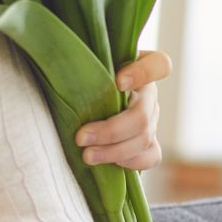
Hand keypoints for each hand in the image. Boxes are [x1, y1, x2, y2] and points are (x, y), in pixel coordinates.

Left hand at [75, 50, 169, 172]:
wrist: (77, 100)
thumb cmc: (78, 76)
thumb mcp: (82, 64)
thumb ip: (81, 61)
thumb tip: (61, 58)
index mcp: (137, 68)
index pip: (159, 65)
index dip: (143, 74)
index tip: (118, 82)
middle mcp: (148, 94)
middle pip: (143, 115)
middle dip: (111, 131)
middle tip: (80, 138)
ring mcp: (151, 119)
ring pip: (144, 138)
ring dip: (114, 151)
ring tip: (87, 155)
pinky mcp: (147, 142)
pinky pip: (151, 156)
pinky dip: (130, 162)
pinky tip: (108, 164)